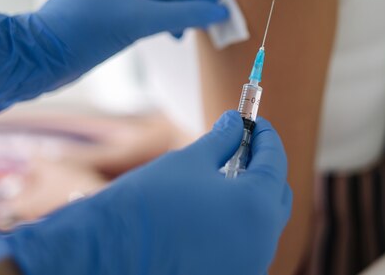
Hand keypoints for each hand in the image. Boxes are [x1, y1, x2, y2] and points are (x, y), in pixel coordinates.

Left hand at [0, 0, 226, 113]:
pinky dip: (161, 20)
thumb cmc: (85, 31)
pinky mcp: (106, 11)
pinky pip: (143, 9)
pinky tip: (173, 35)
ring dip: (175, 12)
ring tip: (192, 31)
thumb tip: (219, 12)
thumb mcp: (141, 20)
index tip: (215, 1)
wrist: (41, 59)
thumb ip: (184, 15)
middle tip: (210, 16)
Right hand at [0, 111, 291, 274]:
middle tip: (242, 146)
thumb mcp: (189, 162)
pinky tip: (214, 208)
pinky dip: (238, 222)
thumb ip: (222, 141)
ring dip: (250, 196)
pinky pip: (244, 245)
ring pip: (261, 224)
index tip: (257, 124)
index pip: (275, 163)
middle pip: (275, 196)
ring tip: (225, 175)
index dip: (267, 138)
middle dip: (262, 167)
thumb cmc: (148, 204)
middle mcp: (261, 243)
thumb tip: (235, 124)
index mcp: (256, 207)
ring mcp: (247, 266)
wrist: (108, 255)